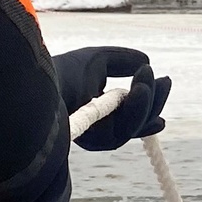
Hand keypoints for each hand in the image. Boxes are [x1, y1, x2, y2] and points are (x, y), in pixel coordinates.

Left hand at [53, 45, 170, 150]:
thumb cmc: (60, 71)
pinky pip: (121, 132)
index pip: (124, 116)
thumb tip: (146, 61)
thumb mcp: (96, 60)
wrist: (34, 84)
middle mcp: (92, 128)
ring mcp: (91, 137)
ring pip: (130, 128)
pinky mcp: (91, 141)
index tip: (163, 104)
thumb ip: (121, 60)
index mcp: (91, 111)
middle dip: (153, 103)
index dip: (145, 112)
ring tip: (150, 78)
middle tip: (166, 80)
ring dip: (146, 104)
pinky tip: (142, 90)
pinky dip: (135, 111)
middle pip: (132, 124)